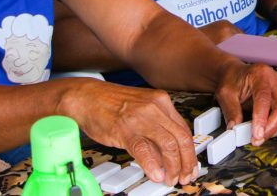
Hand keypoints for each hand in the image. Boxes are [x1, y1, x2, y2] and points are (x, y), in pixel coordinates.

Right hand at [62, 79, 199, 185]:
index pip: (184, 129)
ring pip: (168, 145)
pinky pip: (144, 149)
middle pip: (181, 138)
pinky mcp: (124, 130)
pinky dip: (152, 165)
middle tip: (185, 176)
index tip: (190, 164)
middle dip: (186, 162)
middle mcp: (155, 108)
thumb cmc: (112, 104)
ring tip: (171, 178)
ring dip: (173, 166)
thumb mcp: (142, 109)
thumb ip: (157, 127)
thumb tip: (169, 152)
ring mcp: (140, 118)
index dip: (190, 151)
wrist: (87, 97)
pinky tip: (155, 174)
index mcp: (161, 101)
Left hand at [215, 61, 276, 145]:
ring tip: (267, 134)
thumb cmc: (232, 81)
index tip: (256, 135)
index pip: (264, 98)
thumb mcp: (225, 94)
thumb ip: (231, 111)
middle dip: (273, 126)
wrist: (237, 74)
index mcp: (259, 75)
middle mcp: (275, 79)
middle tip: (259, 139)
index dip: (261, 119)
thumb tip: (235, 129)